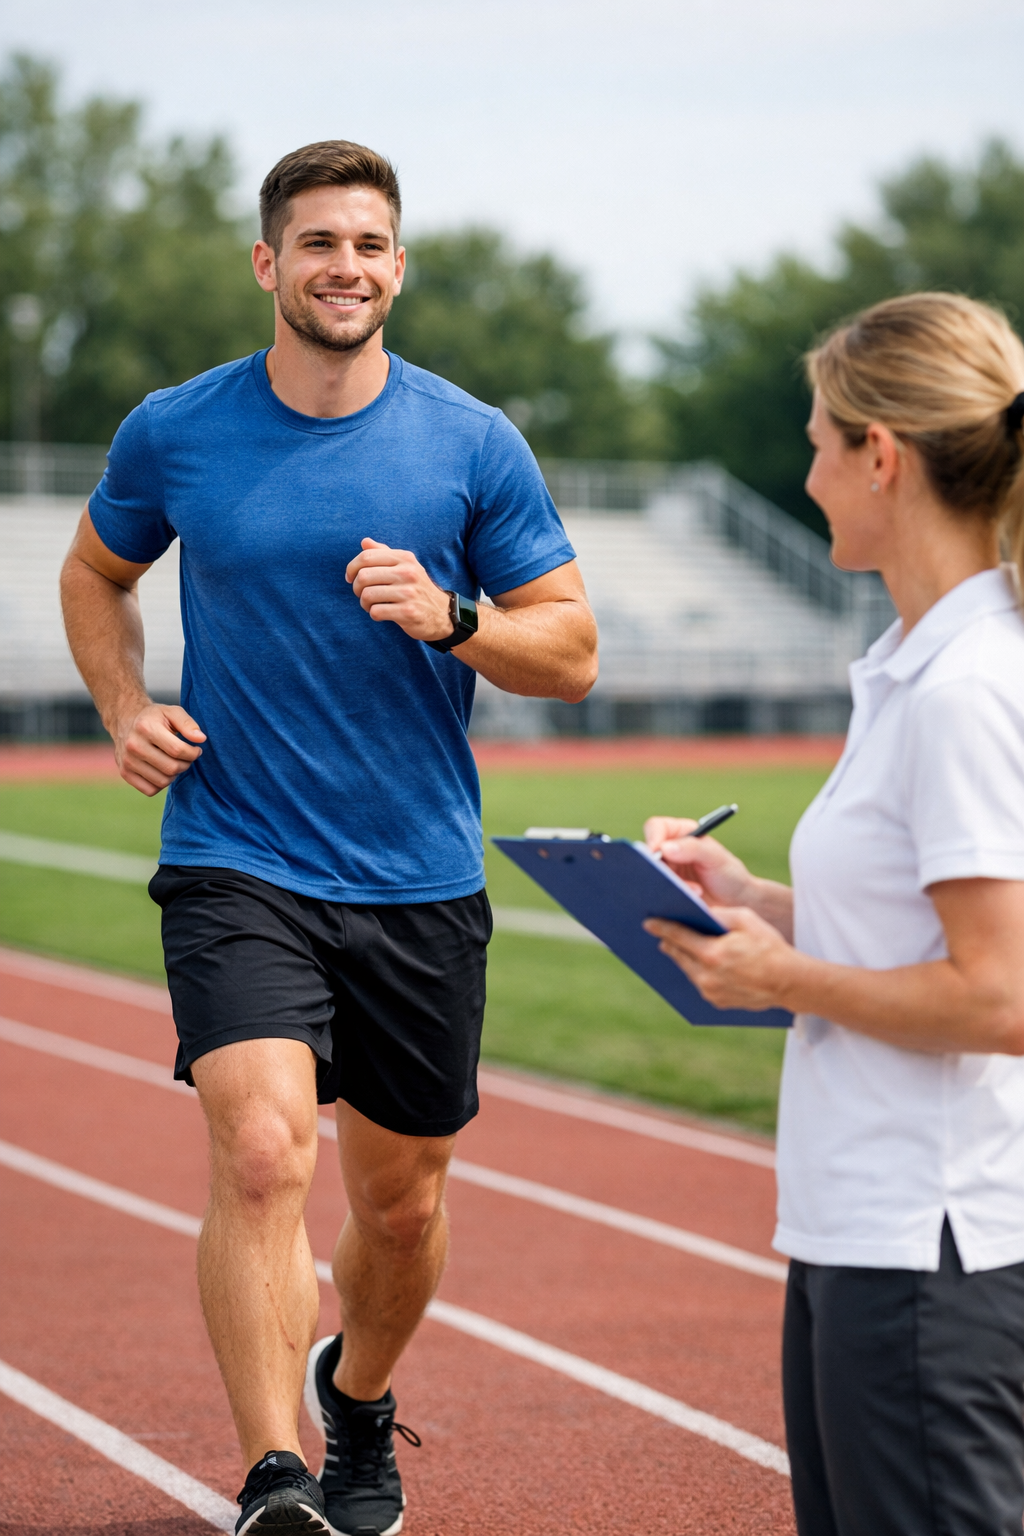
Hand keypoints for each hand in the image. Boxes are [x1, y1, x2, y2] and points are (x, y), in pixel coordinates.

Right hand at [114, 701, 205, 796]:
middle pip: (171, 768)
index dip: (193, 753)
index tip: (196, 750)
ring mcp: (127, 761)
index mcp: (146, 727)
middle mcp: (133, 745)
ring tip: (174, 762)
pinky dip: (161, 784)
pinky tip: (162, 771)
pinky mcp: (125, 773)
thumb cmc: (154, 718)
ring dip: (174, 775)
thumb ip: (188, 724)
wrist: (125, 722)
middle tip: (187, 757)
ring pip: (162, 781)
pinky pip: (150, 790)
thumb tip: (201, 739)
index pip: (177, 750)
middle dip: (186, 764)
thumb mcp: (172, 712)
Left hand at [346, 538, 452, 641]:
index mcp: (405, 558)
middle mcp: (408, 573)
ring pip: (367, 595)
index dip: (352, 568)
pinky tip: (381, 614)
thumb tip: (364, 542)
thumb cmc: (416, 588)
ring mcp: (409, 593)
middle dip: (356, 588)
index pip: (367, 556)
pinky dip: (373, 614)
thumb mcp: (405, 566)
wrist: (442, 613)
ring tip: (371, 605)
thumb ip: (385, 553)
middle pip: (364, 576)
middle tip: (362, 594)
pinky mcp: (408, 612)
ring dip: (364, 603)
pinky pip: (376, 612)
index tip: (350, 578)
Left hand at [643, 906, 800, 1011]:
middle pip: (678, 955)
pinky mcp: (717, 1002)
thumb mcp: (746, 920)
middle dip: (670, 943)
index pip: (678, 937)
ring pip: (688, 970)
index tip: (648, 923)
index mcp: (712, 954)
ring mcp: (711, 992)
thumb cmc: (769, 947)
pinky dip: (698, 972)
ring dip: (684, 958)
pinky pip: (700, 983)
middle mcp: (706, 976)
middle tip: (662, 933)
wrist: (789, 982)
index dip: (662, 928)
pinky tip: (701, 963)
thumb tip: (699, 912)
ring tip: (679, 946)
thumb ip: (719, 914)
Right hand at [644, 816, 756, 906]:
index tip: (655, 853)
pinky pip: (655, 892)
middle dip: (659, 867)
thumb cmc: (730, 874)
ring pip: (650, 875)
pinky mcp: (665, 891)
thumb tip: (664, 848)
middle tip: (672, 879)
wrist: (736, 903)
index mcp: (680, 833)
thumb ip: (693, 848)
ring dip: (669, 884)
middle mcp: (668, 851)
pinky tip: (688, 901)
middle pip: (648, 854)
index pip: (655, 827)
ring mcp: (666, 872)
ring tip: (696, 891)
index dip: (652, 838)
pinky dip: (668, 897)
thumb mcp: (716, 857)